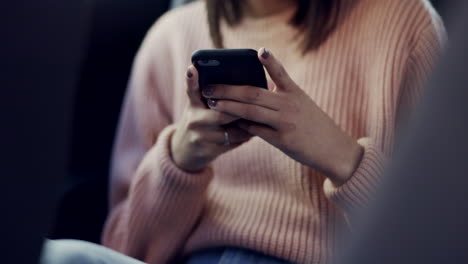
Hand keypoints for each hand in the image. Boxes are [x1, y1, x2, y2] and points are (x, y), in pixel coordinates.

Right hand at [170, 66, 252, 172]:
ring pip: (232, 130)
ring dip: (249, 124)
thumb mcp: (198, 106)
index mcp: (193, 105)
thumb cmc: (199, 121)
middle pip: (222, 113)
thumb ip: (211, 93)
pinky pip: (234, 143)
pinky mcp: (209, 151)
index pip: (191, 89)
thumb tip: (239, 78)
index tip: (192, 69)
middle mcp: (194, 120)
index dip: (191, 79)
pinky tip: (256, 129)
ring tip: (262, 116)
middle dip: (240, 109)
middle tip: (259, 103)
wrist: (185, 151)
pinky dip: (246, 135)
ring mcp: (201, 137)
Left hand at [201, 48, 363, 184]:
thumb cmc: (313, 125)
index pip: (280, 73)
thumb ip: (280, 97)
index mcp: (295, 93)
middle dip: (228, 90)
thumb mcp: (302, 104)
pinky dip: (243, 125)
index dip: (270, 61)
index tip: (259, 51)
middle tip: (209, 88)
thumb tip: (250, 94)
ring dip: (228, 107)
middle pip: (253, 93)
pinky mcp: (282, 140)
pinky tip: (231, 123)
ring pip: (250, 111)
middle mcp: (289, 105)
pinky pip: (256, 130)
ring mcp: (285, 122)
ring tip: (212, 103)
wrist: (333, 149)